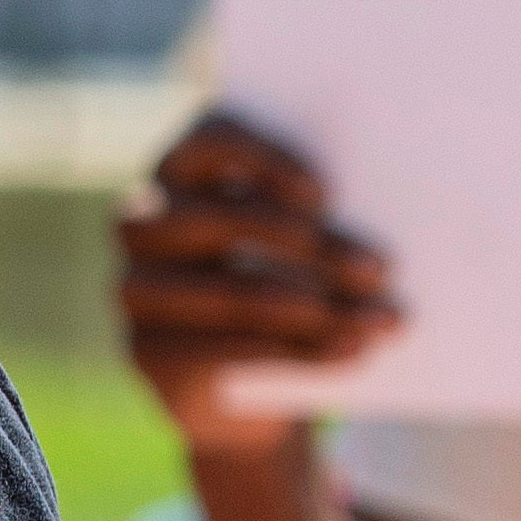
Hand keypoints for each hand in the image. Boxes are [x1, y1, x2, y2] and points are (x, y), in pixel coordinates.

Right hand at [116, 112, 399, 464]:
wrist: (240, 383)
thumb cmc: (290, 282)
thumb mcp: (306, 240)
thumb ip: (326, 217)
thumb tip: (384, 229)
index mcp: (182, 167)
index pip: (208, 138)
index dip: (264, 159)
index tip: (326, 196)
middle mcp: (144, 219)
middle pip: (220, 220)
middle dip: (311, 246)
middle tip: (379, 270)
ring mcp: (135, 287)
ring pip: (228, 290)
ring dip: (314, 307)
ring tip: (378, 323)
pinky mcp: (147, 351)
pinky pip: (226, 349)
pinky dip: (299, 353)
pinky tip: (352, 353)